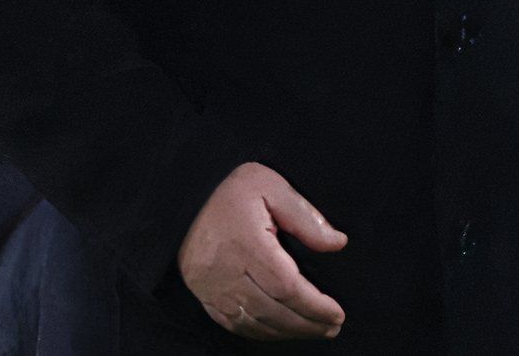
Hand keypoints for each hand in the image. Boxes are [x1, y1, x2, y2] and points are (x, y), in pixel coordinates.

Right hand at [178, 162, 347, 340]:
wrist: (180, 198)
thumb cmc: (231, 189)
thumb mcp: (273, 187)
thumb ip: (306, 217)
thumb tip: (338, 243)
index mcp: (247, 244)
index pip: (286, 287)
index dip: (313, 305)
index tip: (337, 314)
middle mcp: (225, 271)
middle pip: (270, 310)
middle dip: (305, 324)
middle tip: (332, 328)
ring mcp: (209, 286)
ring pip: (250, 321)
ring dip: (284, 332)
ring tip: (313, 331)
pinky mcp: (201, 291)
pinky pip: (230, 321)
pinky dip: (257, 331)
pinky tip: (278, 331)